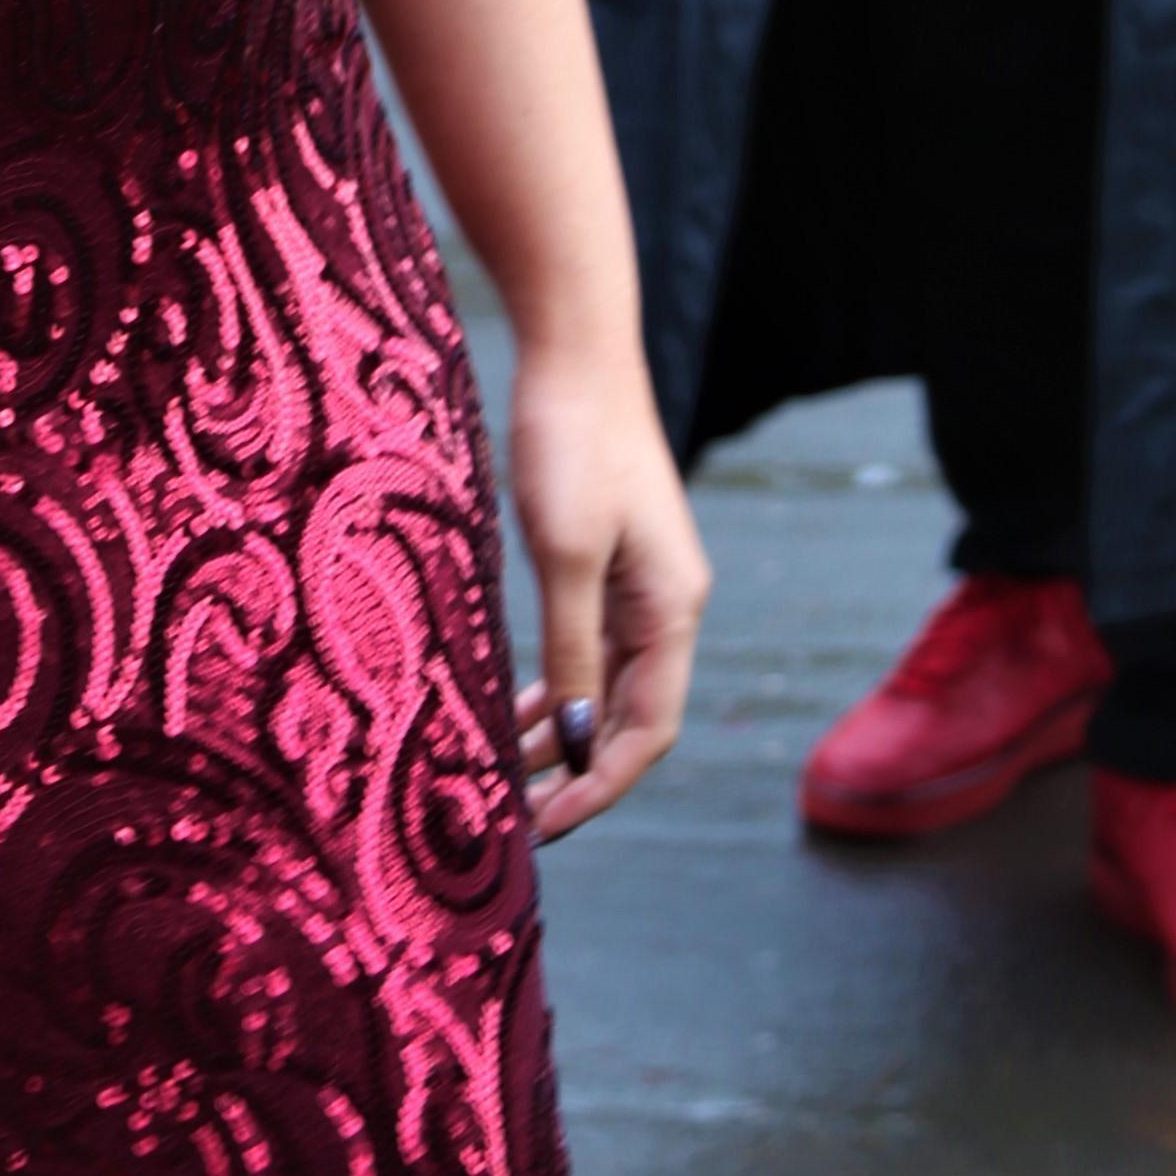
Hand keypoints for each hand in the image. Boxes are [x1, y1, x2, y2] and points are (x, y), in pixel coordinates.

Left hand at [505, 340, 709, 840]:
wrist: (577, 351)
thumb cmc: (573, 445)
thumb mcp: (564, 554)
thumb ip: (571, 647)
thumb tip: (571, 735)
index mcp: (672, 609)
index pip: (646, 730)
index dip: (598, 786)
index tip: (543, 825)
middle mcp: (669, 604)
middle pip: (630, 716)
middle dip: (577, 771)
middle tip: (514, 815)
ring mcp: (641, 581)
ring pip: (607, 684)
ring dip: (562, 731)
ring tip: (503, 771)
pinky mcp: (611, 558)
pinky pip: (590, 646)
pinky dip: (557, 683)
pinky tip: (516, 704)